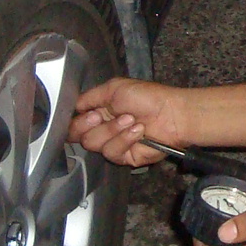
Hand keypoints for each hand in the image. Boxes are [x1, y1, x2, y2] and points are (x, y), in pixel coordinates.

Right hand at [70, 77, 190, 166]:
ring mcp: (113, 143)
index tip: (92, 113)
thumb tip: (73, 105)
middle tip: (104, 115)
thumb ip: (90, 97)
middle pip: (77, 136)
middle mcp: (103, 129)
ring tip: (131, 119)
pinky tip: (138, 131)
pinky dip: (125, 139)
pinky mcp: (124, 157)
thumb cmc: (148, 97)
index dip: (78, 120)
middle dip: (90, 125)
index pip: (74, 122)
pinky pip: (112, 153)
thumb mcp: (115, 87)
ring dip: (112, 129)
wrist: (171, 114)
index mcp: (98, 112)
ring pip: (94, 144)